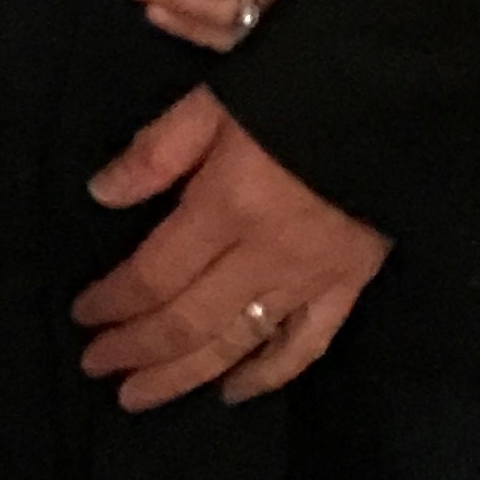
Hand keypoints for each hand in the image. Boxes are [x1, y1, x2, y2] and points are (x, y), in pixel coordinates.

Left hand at [74, 88, 388, 406]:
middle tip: (95, 367)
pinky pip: (305, 346)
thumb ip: (157, 152)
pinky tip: (232, 391)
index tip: (82, 315)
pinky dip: (267, 375)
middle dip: (136, 349)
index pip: (154, 273)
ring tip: (139, 395)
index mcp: (226, 206)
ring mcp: (312, 278)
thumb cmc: (296, 84)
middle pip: (189, 320)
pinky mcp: (350, 285)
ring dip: (184, 374)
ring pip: (238, 344)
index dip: (113, 300)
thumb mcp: (214, 100)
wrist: (396, 94)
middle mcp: (265, 256)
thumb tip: (101, 194)